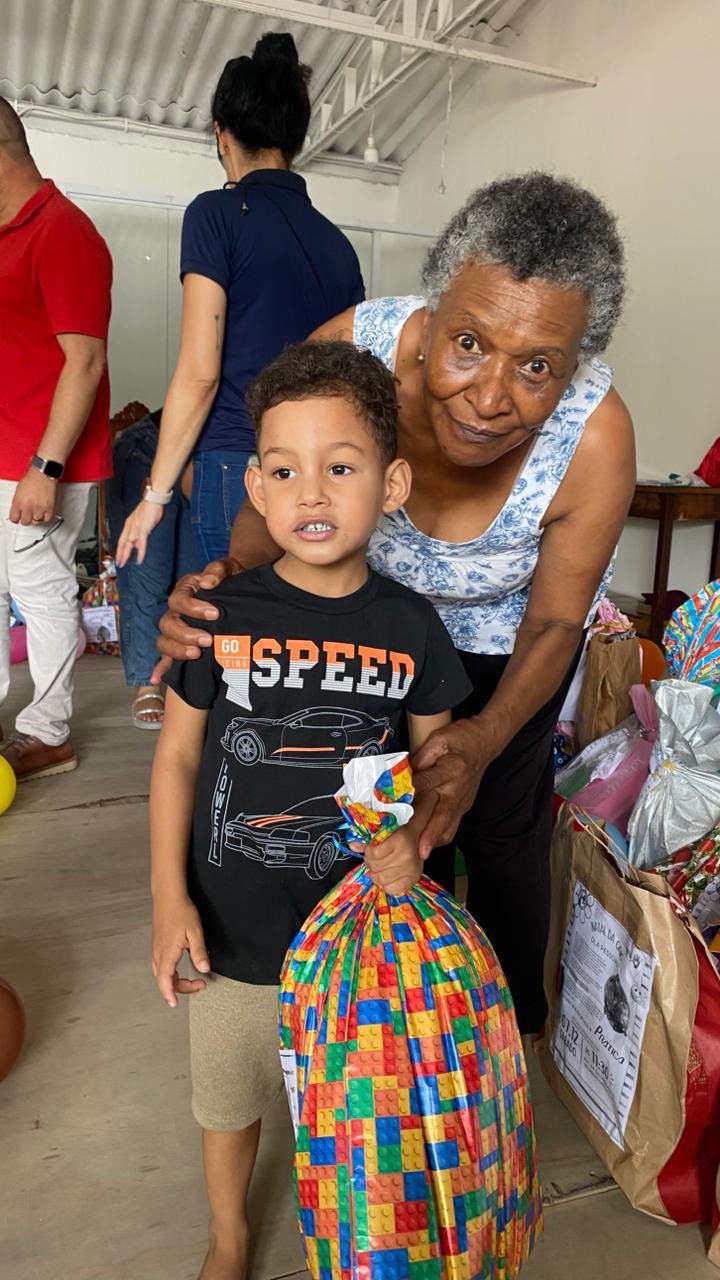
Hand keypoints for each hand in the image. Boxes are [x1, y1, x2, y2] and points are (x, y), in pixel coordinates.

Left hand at [9, 469, 57, 524]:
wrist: (44, 474)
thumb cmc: (32, 478)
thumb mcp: (18, 491)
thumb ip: (17, 502)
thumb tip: (18, 510)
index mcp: (18, 502)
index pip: (14, 518)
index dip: (16, 518)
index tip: (19, 518)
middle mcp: (28, 507)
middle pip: (25, 522)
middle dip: (26, 519)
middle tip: (28, 515)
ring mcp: (39, 509)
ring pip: (36, 522)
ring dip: (37, 517)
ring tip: (37, 511)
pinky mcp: (49, 509)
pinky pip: (47, 520)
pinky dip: (46, 517)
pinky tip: (44, 512)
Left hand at [115, 499, 164, 566]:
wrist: (153, 499)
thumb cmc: (150, 508)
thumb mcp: (143, 522)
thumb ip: (141, 534)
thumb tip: (139, 545)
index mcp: (129, 524)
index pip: (122, 539)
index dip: (119, 549)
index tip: (119, 556)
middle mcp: (130, 527)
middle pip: (123, 543)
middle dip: (120, 554)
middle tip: (118, 564)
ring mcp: (136, 528)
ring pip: (128, 544)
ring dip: (125, 555)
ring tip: (123, 563)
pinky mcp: (143, 530)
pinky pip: (141, 544)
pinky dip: (140, 553)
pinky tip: (138, 559)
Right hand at [151, 557, 240, 680]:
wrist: (244, 592)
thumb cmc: (233, 579)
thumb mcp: (230, 568)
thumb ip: (219, 570)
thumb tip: (207, 582)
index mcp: (186, 590)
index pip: (179, 600)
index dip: (193, 608)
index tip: (215, 614)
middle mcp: (177, 610)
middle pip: (168, 624)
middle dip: (186, 633)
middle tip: (208, 639)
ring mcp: (178, 628)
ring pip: (164, 641)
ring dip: (177, 650)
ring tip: (196, 654)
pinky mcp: (183, 644)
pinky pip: (166, 658)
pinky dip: (161, 668)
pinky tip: (157, 678)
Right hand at [151, 895, 210, 1007]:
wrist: (168, 896)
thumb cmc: (181, 911)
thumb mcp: (195, 932)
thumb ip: (199, 952)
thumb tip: (204, 969)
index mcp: (167, 953)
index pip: (165, 981)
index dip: (169, 994)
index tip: (175, 1004)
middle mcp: (158, 954)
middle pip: (164, 980)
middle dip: (180, 987)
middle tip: (199, 985)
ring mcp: (156, 949)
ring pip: (161, 974)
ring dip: (174, 981)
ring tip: (190, 980)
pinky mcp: (157, 945)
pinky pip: (160, 966)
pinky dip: (169, 973)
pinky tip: (178, 968)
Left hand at [360, 825, 422, 895]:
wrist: (424, 839)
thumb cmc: (406, 832)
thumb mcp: (391, 827)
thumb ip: (371, 836)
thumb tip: (352, 845)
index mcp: (402, 838)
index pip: (373, 852)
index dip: (368, 851)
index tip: (371, 848)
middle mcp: (407, 855)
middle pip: (375, 866)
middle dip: (370, 862)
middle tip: (374, 859)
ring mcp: (411, 869)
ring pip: (380, 879)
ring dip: (376, 874)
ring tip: (379, 867)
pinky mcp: (414, 879)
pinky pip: (392, 889)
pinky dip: (385, 885)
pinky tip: (386, 877)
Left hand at [411, 719, 493, 859]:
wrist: (485, 742)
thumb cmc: (461, 738)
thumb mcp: (439, 739)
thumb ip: (421, 757)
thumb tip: (403, 775)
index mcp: (451, 769)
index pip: (427, 783)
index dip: (410, 792)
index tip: (394, 804)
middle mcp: (458, 789)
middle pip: (442, 816)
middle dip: (430, 835)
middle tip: (420, 851)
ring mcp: (462, 801)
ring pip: (450, 826)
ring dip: (435, 841)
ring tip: (419, 853)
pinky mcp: (464, 806)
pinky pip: (452, 825)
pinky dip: (440, 836)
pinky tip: (426, 841)